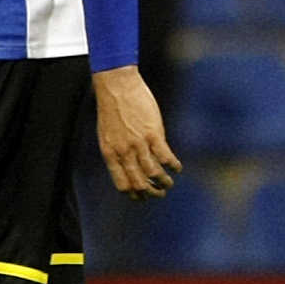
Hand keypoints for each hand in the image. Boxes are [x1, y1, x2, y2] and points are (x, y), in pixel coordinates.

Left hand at [93, 66, 180, 199]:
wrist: (116, 86)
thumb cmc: (112, 108)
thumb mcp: (107, 134)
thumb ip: (117, 151)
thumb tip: (128, 165)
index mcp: (110, 154)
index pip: (122, 184)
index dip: (134, 194)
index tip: (142, 197)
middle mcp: (124, 152)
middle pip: (139, 183)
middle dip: (151, 193)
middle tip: (159, 194)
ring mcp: (138, 143)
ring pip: (154, 173)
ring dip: (164, 182)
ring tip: (169, 184)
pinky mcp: (153, 133)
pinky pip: (165, 157)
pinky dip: (173, 166)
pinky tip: (177, 167)